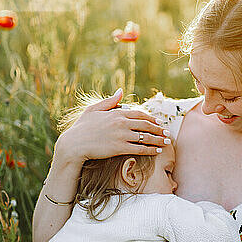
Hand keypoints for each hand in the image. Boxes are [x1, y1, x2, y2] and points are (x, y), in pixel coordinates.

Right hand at [56, 88, 170, 165]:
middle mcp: (121, 123)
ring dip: (158, 140)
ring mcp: (122, 136)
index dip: (151, 118)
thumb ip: (110, 101)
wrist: (74, 145)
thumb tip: (121, 91)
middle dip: (159, 129)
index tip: (159, 122)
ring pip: (146, 137)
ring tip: (167, 142)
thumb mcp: (94, 110)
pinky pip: (140, 149)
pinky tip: (157, 151)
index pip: (140, 114)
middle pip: (146, 125)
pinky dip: (151, 150)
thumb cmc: (82, 127)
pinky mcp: (120, 148)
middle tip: (167, 133)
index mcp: (117, 113)